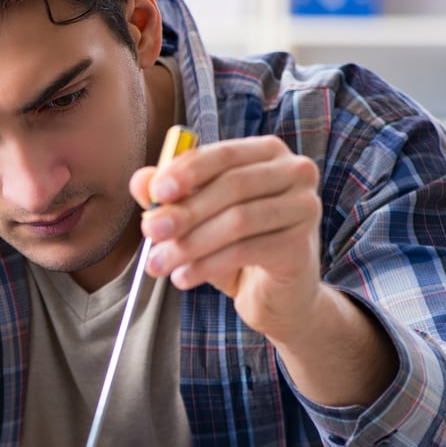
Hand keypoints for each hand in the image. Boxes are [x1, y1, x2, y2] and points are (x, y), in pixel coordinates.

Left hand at [129, 134, 322, 337]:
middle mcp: (295, 172)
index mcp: (267, 152)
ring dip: (190, 244)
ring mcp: (305, 208)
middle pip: (232, 186)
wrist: (274, 294)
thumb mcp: (198, 217)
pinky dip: (207, 265)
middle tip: (149, 231)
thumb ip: (171, 196)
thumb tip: (140, 181)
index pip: (224, 153)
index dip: (187, 171)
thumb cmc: (235, 245)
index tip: (155, 193)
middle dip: (185, 210)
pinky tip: (183, 278)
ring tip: (158, 264)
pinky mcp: (301, 246)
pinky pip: (247, 251)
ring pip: (238, 220)